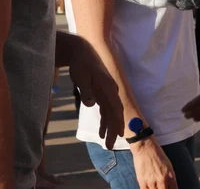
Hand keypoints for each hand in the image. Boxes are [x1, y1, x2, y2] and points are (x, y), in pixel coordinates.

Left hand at [66, 35, 123, 149]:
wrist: (81, 52)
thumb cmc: (81, 64)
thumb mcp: (81, 77)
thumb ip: (86, 91)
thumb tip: (91, 105)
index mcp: (107, 87)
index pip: (115, 107)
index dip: (117, 121)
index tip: (119, 134)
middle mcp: (110, 91)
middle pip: (115, 113)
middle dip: (114, 130)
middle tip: (110, 146)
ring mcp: (106, 93)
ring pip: (111, 114)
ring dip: (110, 128)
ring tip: (107, 144)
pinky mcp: (101, 94)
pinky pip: (105, 111)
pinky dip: (104, 122)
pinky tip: (101, 133)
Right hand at [129, 137, 177, 188]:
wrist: (145, 147)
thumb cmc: (157, 154)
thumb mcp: (168, 165)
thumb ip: (170, 177)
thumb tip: (172, 187)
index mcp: (170, 175)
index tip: (168, 188)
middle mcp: (162, 180)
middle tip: (161, 187)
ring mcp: (152, 182)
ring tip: (155, 186)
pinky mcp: (143, 182)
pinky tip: (149, 187)